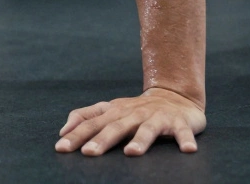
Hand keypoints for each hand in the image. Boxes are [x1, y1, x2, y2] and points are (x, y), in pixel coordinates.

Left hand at [55, 87, 205, 156]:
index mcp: (115, 112)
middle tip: (89, 152)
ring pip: (148, 129)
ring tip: (132, 153)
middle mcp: (134, 114)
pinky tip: (188, 150)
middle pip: (116, 127)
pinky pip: (182, 132)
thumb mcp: (109, 109)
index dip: (76, 135)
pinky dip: (185, 140)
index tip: (61, 147)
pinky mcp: (179, 123)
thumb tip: (62, 131)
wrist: (175, 95)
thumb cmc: (136, 109)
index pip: (92, 124)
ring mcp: (157, 117)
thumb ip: (86, 117)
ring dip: (140, 140)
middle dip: (102, 139)